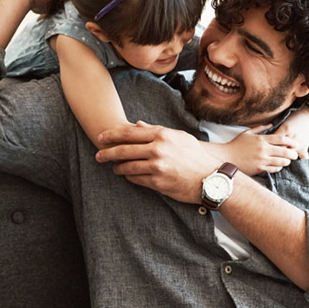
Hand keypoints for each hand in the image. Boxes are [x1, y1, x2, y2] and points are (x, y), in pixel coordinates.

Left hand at [96, 122, 220, 202]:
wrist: (210, 179)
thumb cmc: (195, 156)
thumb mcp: (179, 137)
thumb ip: (156, 130)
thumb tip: (136, 125)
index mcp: (162, 135)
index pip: (129, 133)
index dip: (112, 135)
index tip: (101, 137)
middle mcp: (158, 149)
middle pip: (124, 150)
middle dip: (107, 152)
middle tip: (98, 155)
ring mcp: (157, 166)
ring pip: (127, 166)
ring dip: (118, 167)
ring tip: (114, 168)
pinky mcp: (158, 182)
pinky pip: (136, 179)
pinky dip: (129, 177)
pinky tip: (127, 176)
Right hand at [221, 125, 299, 174]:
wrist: (226, 157)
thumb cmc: (236, 145)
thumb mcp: (247, 133)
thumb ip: (259, 128)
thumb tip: (270, 124)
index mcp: (261, 139)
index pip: (281, 138)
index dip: (291, 141)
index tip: (296, 144)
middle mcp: (263, 149)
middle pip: (284, 151)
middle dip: (292, 153)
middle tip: (296, 154)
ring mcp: (261, 159)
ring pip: (280, 161)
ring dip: (286, 161)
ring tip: (288, 161)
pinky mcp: (258, 168)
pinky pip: (273, 169)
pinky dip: (278, 168)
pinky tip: (279, 166)